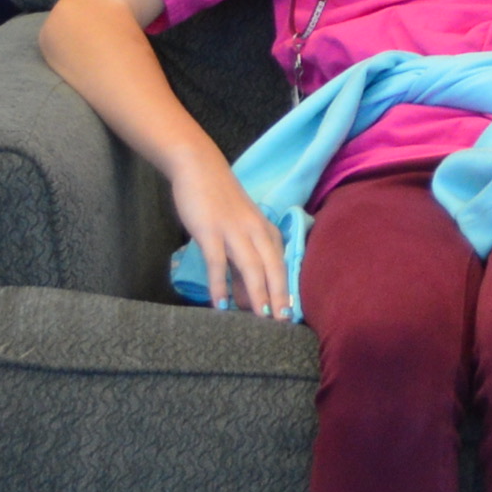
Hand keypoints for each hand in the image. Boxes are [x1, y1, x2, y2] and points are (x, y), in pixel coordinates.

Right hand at [170, 161, 290, 319]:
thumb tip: (246, 298)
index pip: (281, 264)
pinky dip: (220, 284)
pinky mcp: (211, 230)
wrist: (199, 167)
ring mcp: (234, 230)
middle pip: (273, 268)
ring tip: (261, 318)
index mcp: (266, 230)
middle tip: (283, 323)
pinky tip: (220, 304)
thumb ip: (243, 261)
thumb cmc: (220, 202)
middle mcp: (256, 230)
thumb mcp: (239, 230)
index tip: (292, 315)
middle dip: (279, 296)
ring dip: (258, 294)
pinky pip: (218, 261)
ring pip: (251, 266)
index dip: (287, 290)